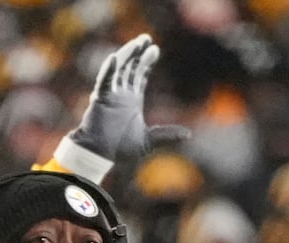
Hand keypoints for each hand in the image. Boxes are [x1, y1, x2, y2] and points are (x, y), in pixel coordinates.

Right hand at [57, 34, 189, 180]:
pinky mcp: (100, 99)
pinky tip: (114, 57)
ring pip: (118, 69)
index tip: (154, 50)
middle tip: (146, 39)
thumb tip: (188, 135)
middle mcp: (120, 95)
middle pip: (129, 68)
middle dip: (138, 54)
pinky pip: (103, 81)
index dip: (146, 63)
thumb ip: (167, 134)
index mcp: (131, 102)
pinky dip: (108, 69)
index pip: (139, 76)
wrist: (99, 157)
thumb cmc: (119, 150)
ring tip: (137, 42)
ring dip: (126, 55)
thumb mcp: (148, 140)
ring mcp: (110, 95)